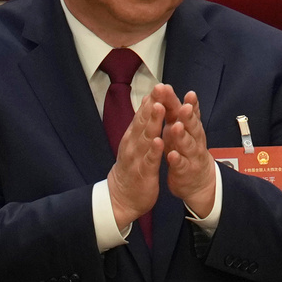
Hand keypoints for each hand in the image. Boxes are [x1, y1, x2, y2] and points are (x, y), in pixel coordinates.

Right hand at [107, 94, 164, 230]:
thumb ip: (142, 124)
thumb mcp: (136, 143)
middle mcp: (133, 144)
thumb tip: (147, 102)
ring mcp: (136, 158)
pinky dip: (153, 150)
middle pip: (143, 121)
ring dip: (153, 122)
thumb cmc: (132, 168)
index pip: (143, 115)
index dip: (151, 100)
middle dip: (151, 105)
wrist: (121, 197)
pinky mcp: (142, 172)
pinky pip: (149, 160)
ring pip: (146, 137)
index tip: (160, 84)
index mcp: (133, 136)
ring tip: (160, 107)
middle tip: (159, 88)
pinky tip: (159, 141)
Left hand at [162, 90, 215, 216]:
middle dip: (188, 117)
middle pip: (192, 127)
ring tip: (176, 127)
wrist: (199, 181)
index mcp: (191, 128)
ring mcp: (191, 156)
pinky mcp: (185, 171)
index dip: (190, 103)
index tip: (189, 93)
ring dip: (182, 136)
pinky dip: (177, 160)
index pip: (189, 113)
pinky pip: (181, 165)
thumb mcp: (184, 129)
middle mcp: (194, 140)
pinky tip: (171, 155)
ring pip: (188, 145)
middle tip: (185, 107)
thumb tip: (169, 88)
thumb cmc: (187, 150)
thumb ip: (177, 111)